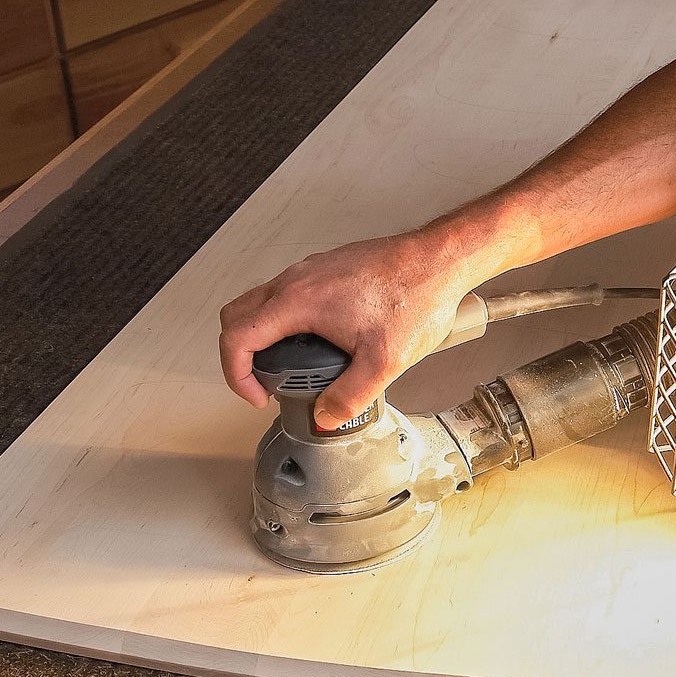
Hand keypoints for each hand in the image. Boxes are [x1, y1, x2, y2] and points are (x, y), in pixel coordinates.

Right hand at [219, 229, 489, 428]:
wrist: (439, 260)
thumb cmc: (416, 295)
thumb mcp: (384, 361)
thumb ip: (350, 395)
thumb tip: (326, 416)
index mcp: (298, 300)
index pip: (237, 337)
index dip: (236, 375)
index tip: (257, 397)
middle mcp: (297, 279)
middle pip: (237, 316)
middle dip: (240, 356)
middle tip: (263, 383)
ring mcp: (311, 270)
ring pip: (261, 301)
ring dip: (262, 336)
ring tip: (289, 366)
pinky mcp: (327, 268)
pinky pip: (288, 293)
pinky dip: (285, 320)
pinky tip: (318, 340)